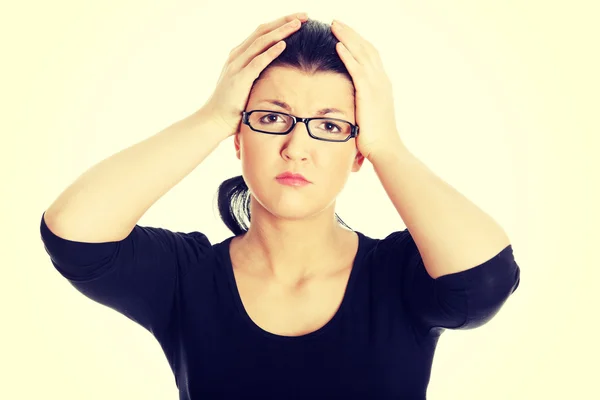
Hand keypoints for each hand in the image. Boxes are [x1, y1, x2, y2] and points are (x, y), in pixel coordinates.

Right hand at [200, 12, 308, 138]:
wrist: (214, 120)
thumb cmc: (232, 106)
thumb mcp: (246, 84)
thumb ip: (257, 74)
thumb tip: (276, 72)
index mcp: (239, 56)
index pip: (262, 33)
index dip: (280, 24)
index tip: (298, 20)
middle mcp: (237, 56)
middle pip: (263, 31)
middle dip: (284, 21)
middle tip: (304, 16)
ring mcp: (236, 66)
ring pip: (261, 42)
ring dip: (281, 31)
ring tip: (297, 24)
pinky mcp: (239, 79)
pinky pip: (257, 62)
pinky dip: (271, 52)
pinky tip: (284, 44)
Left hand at [331, 20, 402, 159]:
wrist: (385, 149)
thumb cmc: (375, 139)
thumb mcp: (369, 116)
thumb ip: (361, 104)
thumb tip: (351, 104)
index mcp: (382, 85)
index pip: (370, 56)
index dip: (357, 43)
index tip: (344, 33)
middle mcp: (382, 81)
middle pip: (366, 49)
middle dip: (351, 34)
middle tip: (336, 22)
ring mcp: (377, 86)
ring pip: (361, 54)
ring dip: (347, 38)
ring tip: (334, 26)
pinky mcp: (368, 94)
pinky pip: (357, 69)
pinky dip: (348, 55)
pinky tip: (338, 45)